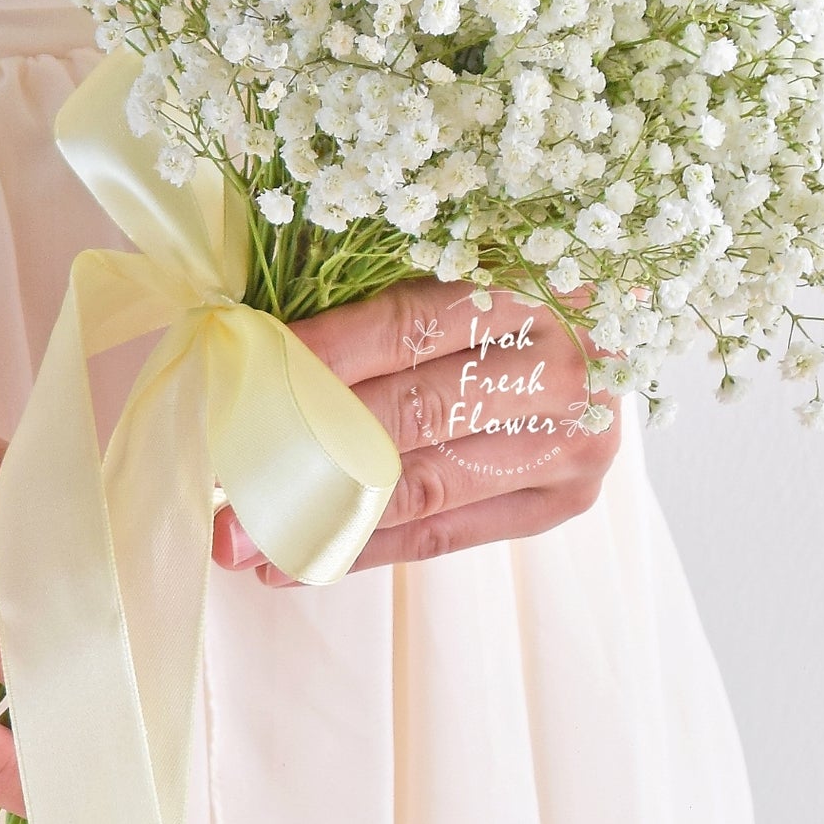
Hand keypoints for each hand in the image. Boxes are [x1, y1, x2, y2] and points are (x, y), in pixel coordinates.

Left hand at [211, 278, 621, 580]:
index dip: (314, 357)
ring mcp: (571, 440)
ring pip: (422, 487)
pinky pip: (445, 535)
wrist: (605, 335)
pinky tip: (295, 563)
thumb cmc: (505, 288)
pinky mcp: (564, 499)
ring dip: (319, 519)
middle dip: (301, 452)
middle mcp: (561, 366)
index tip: (236, 384)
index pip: (403, 328)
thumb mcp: (455, 260)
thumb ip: (371, 285)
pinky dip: (363, 551)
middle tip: (218, 483)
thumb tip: (247, 337)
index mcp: (527, 284)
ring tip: (240, 541)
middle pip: (409, 415)